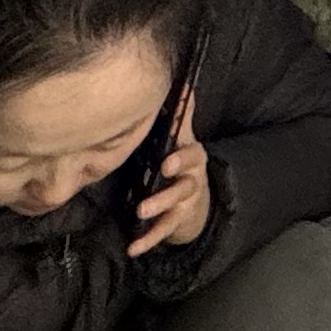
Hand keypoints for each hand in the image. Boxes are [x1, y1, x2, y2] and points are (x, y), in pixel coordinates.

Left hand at [128, 87, 210, 255]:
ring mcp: (185, 203)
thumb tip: (184, 82)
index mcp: (192, 158)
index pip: (192, 156)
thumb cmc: (182, 164)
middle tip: (148, 199)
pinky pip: (163, 232)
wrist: (197, 200)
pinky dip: (148, 241)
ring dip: (157, 214)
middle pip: (185, 186)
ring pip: (174, 209)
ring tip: (139, 216)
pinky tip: (133, 249)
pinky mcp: (176, 222)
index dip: (181, 160)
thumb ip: (181, 117)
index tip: (166, 164)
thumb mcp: (183, 140)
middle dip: (167, 193)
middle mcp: (192, 181)